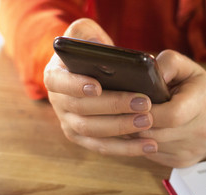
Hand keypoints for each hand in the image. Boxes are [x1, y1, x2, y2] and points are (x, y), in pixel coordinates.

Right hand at [44, 18, 157, 155]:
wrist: (92, 76)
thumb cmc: (92, 54)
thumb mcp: (85, 35)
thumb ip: (84, 33)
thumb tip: (95, 45)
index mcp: (56, 76)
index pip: (58, 82)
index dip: (76, 85)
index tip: (97, 86)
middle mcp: (59, 103)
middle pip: (83, 110)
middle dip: (114, 106)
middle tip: (144, 103)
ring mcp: (70, 124)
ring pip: (94, 132)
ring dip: (123, 128)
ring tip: (148, 121)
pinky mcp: (85, 139)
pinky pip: (104, 147)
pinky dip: (127, 148)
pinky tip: (149, 145)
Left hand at [44, 18, 205, 167]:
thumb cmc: (196, 88)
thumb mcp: (187, 67)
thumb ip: (167, 63)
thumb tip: (144, 72)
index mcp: (203, 104)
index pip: (171, 115)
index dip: (146, 111)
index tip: (131, 102)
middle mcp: (200, 132)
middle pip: (155, 133)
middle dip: (132, 123)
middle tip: (114, 112)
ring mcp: (191, 151)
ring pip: (150, 147)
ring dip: (132, 135)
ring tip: (122, 120)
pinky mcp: (183, 162)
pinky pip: (152, 155)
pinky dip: (140, 144)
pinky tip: (136, 132)